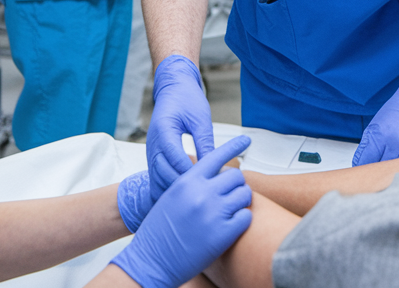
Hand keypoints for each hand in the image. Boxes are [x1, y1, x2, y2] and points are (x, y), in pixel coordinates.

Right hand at [111, 135, 252, 287]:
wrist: (151, 259)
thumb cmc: (159, 228)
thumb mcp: (172, 196)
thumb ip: (192, 182)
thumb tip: (212, 174)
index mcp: (188, 181)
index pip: (216, 156)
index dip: (233, 146)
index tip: (246, 139)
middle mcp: (202, 194)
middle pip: (236, 176)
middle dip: (236, 184)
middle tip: (231, 192)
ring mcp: (214, 214)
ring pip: (245, 195)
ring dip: (241, 201)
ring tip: (231, 209)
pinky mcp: (223, 234)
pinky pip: (246, 217)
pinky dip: (242, 219)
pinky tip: (232, 224)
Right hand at [146, 55, 213, 200]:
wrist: (172, 88)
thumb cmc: (188, 100)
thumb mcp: (201, 119)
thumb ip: (206, 142)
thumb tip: (217, 167)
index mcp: (164, 131)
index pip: (175, 159)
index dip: (190, 174)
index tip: (208, 185)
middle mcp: (153, 144)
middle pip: (163, 173)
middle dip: (183, 187)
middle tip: (204, 198)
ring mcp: (151, 152)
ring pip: (157, 180)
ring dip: (173, 191)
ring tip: (195, 202)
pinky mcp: (154, 157)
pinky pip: (157, 178)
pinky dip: (167, 189)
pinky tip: (184, 197)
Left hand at [352, 71, 398, 165]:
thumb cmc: (396, 111)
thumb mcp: (375, 125)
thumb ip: (368, 145)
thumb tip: (360, 163)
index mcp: (379, 135)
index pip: (365, 161)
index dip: (362, 167)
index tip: (361, 169)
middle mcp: (393, 144)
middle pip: (378, 168)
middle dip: (373, 171)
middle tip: (371, 170)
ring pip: (392, 170)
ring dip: (388, 169)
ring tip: (385, 164)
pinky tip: (398, 158)